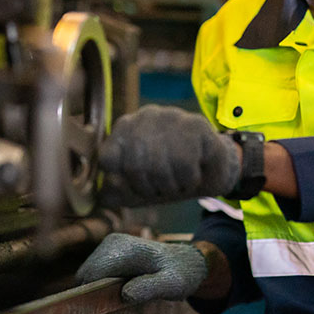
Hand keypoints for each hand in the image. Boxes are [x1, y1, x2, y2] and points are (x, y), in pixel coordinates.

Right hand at [75, 233, 208, 302]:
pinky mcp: (109, 251)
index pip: (92, 274)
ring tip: (122, 297)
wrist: (185, 261)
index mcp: (124, 249)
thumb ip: (150, 288)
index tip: (103, 309)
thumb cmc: (180, 274)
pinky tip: (120, 290)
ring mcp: (109, 245)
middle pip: (85, 274)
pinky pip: (94, 272)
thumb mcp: (172, 285)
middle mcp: (112, 243)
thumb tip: (125, 295)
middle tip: (116, 306)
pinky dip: (100, 284)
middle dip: (94, 293)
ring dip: (97, 289)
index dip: (92, 293)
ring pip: (87, 274)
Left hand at [99, 104, 239, 206]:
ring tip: (179, 182)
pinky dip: (189, 181)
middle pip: (133, 166)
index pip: (108, 160)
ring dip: (171, 186)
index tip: (140, 190)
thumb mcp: (137, 190)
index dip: (123, 184)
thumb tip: (101, 197)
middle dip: (150, 189)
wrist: (212, 171)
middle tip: (164, 190)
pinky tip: (194, 174)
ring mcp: (169, 116)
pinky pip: (184, 164)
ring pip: (158, 166)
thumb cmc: (169, 177)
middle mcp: (143, 117)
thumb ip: (114, 193)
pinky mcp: (195, 124)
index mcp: (124, 129)